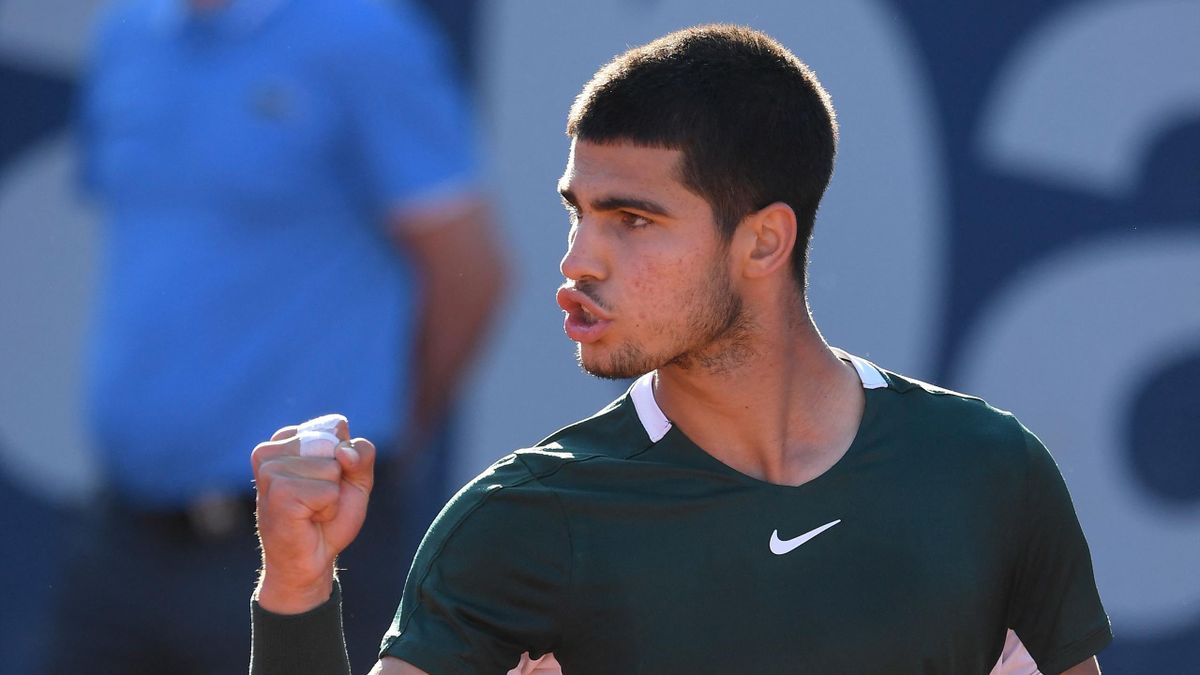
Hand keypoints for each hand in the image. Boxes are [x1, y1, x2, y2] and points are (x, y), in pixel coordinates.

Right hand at [251, 418, 375, 613]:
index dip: (346, 458)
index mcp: (286, 438)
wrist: (311, 561)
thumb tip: (343, 453)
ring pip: (333, 468)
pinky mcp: (278, 492)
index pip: (337, 426)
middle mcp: (271, 450)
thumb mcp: (357, 479)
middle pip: (336, 445)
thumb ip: (362, 454)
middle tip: (318, 500)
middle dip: (339, 477)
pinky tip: (308, 519)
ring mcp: (271, 470)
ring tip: (311, 510)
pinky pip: (328, 491)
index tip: (327, 480)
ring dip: (331, 496)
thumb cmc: (330, 518)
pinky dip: (328, 509)